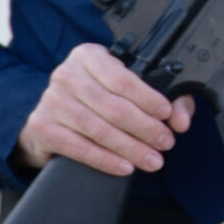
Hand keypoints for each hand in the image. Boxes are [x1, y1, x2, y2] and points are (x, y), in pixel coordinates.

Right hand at [16, 42, 193, 176]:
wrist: (50, 118)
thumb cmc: (94, 100)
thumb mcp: (124, 89)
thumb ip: (161, 100)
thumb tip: (181, 120)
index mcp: (89, 56)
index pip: (123, 79)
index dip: (148, 99)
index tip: (167, 115)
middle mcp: (66, 75)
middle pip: (114, 107)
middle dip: (145, 128)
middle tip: (165, 143)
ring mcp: (51, 101)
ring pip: (99, 129)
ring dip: (130, 148)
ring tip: (152, 159)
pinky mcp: (42, 127)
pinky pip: (79, 147)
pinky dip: (105, 160)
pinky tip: (124, 167)